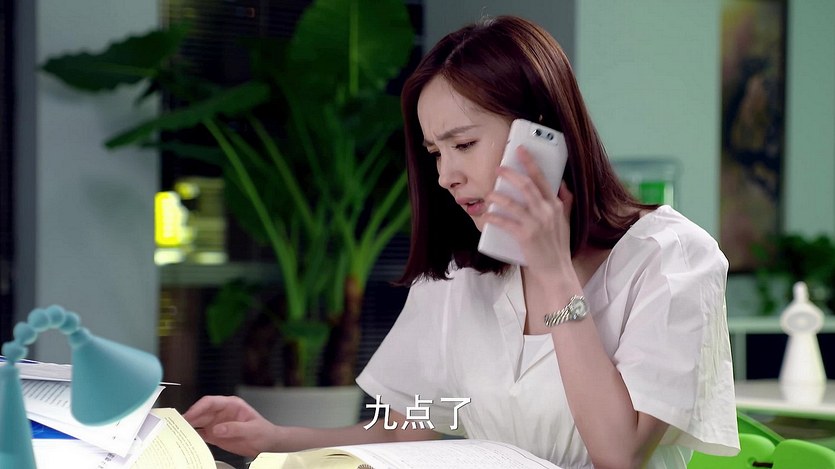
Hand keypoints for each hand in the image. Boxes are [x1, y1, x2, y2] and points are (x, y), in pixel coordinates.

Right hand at [183, 395, 280, 457]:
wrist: (267, 444)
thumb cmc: (263, 432)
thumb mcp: (252, 430)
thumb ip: (235, 429)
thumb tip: (217, 429)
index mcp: (231, 405)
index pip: (210, 402)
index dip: (198, 407)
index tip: (189, 415)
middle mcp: (222, 412)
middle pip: (201, 412)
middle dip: (189, 418)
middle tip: (177, 425)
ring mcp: (217, 423)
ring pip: (198, 422)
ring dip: (188, 427)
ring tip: (177, 432)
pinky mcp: (215, 435)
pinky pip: (201, 434)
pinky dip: (193, 436)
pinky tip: (187, 439)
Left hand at [483, 146, 573, 273]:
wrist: (556, 270)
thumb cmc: (558, 246)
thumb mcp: (566, 220)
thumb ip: (565, 201)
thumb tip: (561, 184)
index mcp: (555, 205)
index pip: (542, 178)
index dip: (530, 163)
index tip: (520, 150)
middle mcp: (547, 211)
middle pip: (526, 186)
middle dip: (510, 174)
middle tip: (498, 168)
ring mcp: (536, 224)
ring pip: (513, 203)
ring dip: (498, 196)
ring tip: (489, 193)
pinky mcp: (525, 236)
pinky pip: (505, 223)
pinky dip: (493, 217)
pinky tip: (486, 215)